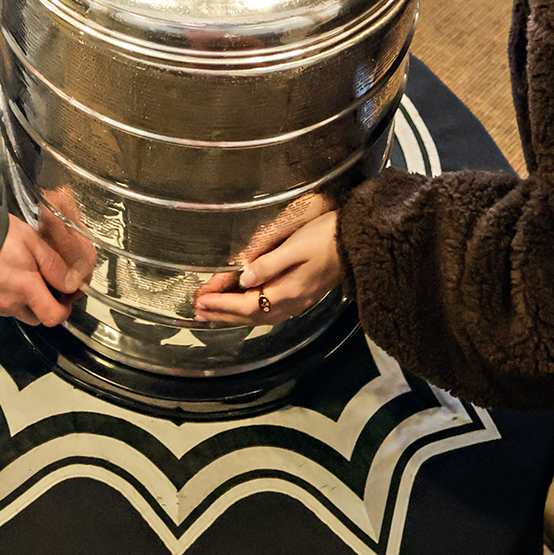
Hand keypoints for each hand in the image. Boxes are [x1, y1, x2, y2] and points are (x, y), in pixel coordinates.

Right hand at [0, 214, 80, 326]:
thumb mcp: (32, 240)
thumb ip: (53, 264)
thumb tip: (71, 283)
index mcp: (26, 289)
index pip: (53, 317)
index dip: (64, 310)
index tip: (66, 298)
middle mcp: (8, 303)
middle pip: (33, 317)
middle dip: (42, 304)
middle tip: (41, 281)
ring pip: (11, 311)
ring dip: (17, 299)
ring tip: (13, 272)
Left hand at [196, 211, 343, 325]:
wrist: (356, 242)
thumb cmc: (325, 238)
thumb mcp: (294, 247)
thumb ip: (268, 264)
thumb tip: (243, 279)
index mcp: (288, 292)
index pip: (246, 304)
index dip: (221, 303)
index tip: (201, 300)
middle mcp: (291, 303)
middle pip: (249, 316)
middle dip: (221, 313)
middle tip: (197, 310)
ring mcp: (297, 301)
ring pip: (258, 315)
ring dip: (232, 314)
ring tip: (211, 311)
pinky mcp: (300, 295)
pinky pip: (268, 310)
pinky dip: (248, 310)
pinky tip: (241, 306)